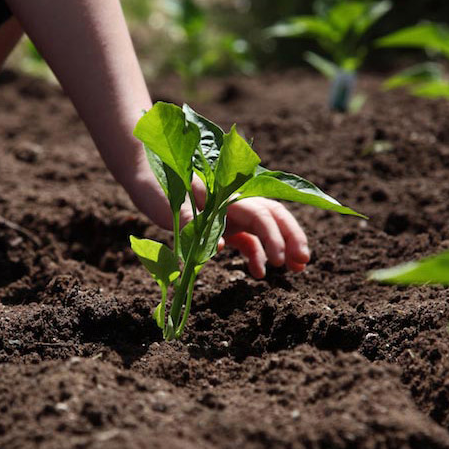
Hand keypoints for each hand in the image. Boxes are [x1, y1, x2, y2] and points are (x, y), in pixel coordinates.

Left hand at [132, 175, 311, 279]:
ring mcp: (230, 214)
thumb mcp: (168, 203)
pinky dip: (257, 255)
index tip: (279, 260)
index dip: (275, 237)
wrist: (145, 175)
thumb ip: (193, 220)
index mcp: (227, 194)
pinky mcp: (222, 225)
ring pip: (265, 229)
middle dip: (292, 238)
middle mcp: (234, 202)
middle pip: (274, 217)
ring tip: (296, 269)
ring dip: (282, 247)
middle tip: (304, 262)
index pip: (262, 214)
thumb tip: (221, 245)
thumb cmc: (155, 186)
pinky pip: (247, 240)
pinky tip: (259, 274)